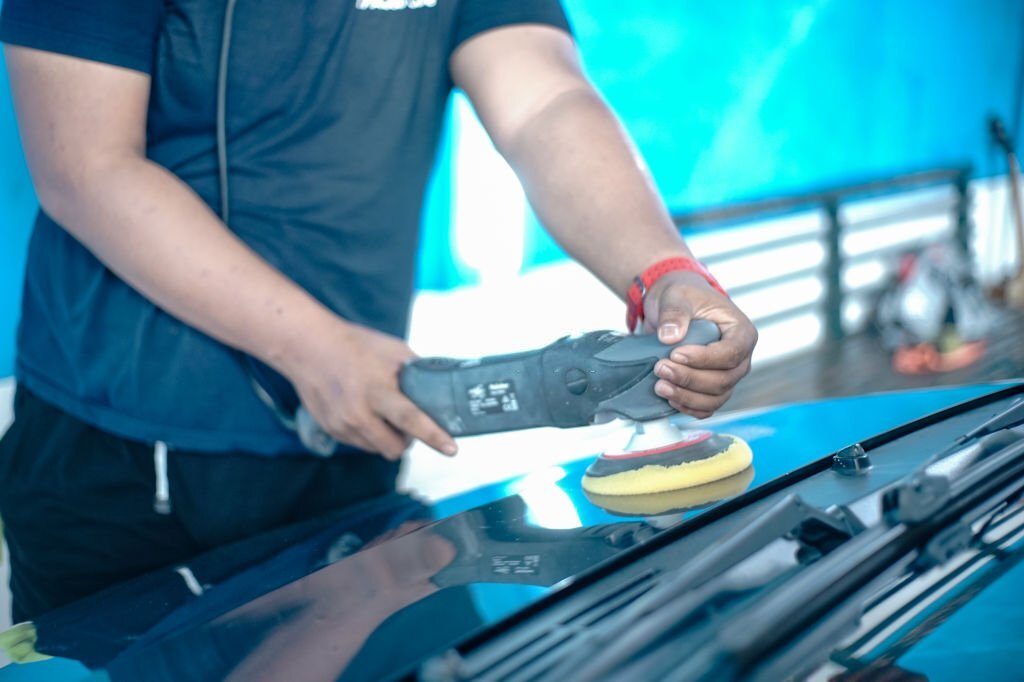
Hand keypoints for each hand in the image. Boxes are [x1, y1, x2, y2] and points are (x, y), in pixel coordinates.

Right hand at [284, 320, 456, 459]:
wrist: (307, 347)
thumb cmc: (354, 345)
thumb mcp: (392, 350)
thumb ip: (416, 371)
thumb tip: (440, 385)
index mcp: (377, 390)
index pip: (411, 420)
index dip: (434, 436)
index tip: (452, 449)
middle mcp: (358, 413)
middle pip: (395, 447)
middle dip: (408, 441)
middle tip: (408, 422)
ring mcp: (342, 425)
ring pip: (378, 449)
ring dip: (387, 438)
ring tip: (383, 413)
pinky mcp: (331, 430)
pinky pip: (360, 444)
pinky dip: (369, 434)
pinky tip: (364, 411)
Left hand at [643, 271, 756, 418]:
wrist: (675, 307)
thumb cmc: (684, 297)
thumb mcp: (677, 295)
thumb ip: (675, 313)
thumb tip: (669, 336)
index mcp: (741, 332)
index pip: (731, 353)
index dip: (704, 358)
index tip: (675, 354)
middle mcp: (740, 358)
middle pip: (723, 380)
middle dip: (689, 378)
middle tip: (660, 368)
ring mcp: (728, 375)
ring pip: (715, 398)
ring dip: (686, 397)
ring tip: (660, 386)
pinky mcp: (712, 388)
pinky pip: (707, 407)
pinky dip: (689, 407)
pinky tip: (669, 399)